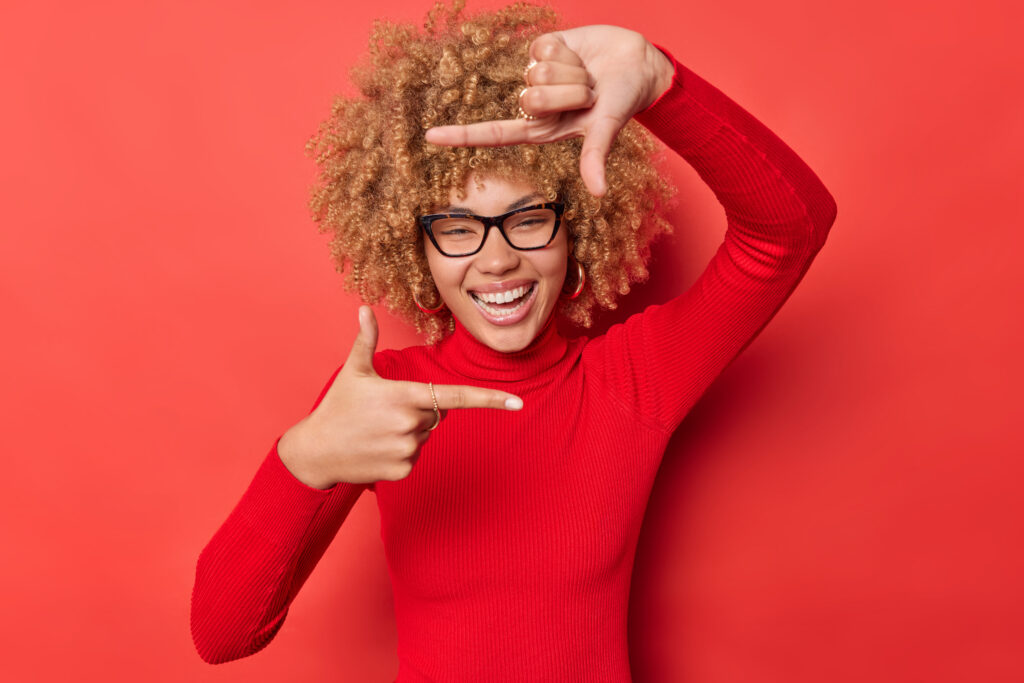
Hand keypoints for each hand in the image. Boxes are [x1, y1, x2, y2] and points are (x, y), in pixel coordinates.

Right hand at [278, 306, 522, 487]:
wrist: (316, 451)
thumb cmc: (337, 407)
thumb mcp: (354, 371)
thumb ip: (366, 340)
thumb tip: (365, 309)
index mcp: (405, 395)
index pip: (456, 397)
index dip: (490, 399)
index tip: (517, 402)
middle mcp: (411, 423)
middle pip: (436, 414)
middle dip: (418, 410)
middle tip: (383, 412)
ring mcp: (408, 449)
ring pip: (426, 435)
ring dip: (409, 432)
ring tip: (377, 431)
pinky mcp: (403, 470)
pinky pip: (416, 456)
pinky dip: (401, 453)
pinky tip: (377, 449)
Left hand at [424, 25, 673, 196]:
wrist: (637, 65)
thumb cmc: (622, 101)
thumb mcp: (606, 128)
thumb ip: (596, 157)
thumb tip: (599, 193)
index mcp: (541, 129)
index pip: (494, 134)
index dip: (462, 136)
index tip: (430, 137)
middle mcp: (534, 103)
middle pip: (530, 97)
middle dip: (567, 94)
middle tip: (588, 95)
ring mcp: (536, 74)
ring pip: (536, 72)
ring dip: (570, 73)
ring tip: (587, 77)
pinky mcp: (543, 47)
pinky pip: (542, 48)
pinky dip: (568, 52)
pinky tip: (580, 56)